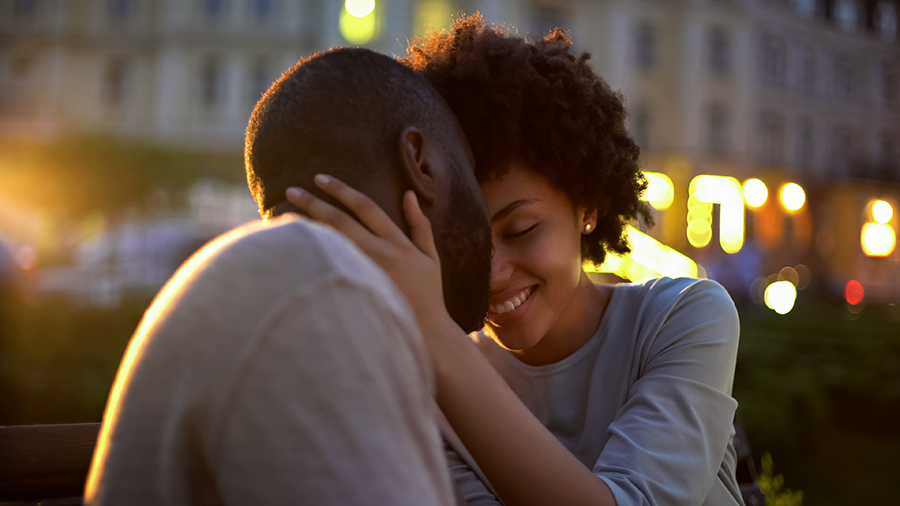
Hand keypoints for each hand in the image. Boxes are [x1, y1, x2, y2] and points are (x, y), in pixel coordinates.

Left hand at [286, 175, 457, 334]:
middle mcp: (379, 255)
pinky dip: (310, 254)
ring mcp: (365, 275)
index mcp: (398, 243)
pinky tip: (293, 246)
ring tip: (283, 215)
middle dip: (313, 202)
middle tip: (291, 190)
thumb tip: (409, 194)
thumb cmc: (428, 295)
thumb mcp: (430, 257)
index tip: (320, 179)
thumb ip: (420, 225)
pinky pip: (327, 268)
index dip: (342, 190)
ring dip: (305, 227)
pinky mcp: (355, 293)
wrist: (426, 333)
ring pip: (329, 244)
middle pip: (340, 221)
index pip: (365, 207)